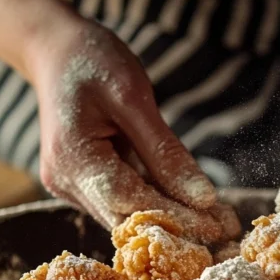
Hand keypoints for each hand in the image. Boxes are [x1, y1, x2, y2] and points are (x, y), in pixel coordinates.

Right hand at [26, 16, 237, 243]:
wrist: (53, 49)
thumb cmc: (93, 61)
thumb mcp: (133, 97)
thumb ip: (165, 151)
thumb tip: (203, 198)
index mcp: (72, 158)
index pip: (129, 201)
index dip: (175, 217)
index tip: (218, 227)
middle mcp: (64, 180)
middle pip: (126, 217)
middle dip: (177, 226)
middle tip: (226, 230)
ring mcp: (68, 184)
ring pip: (125, 213)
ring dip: (170, 217)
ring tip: (217, 219)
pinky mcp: (79, 183)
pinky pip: (121, 200)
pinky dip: (154, 201)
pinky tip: (190, 203)